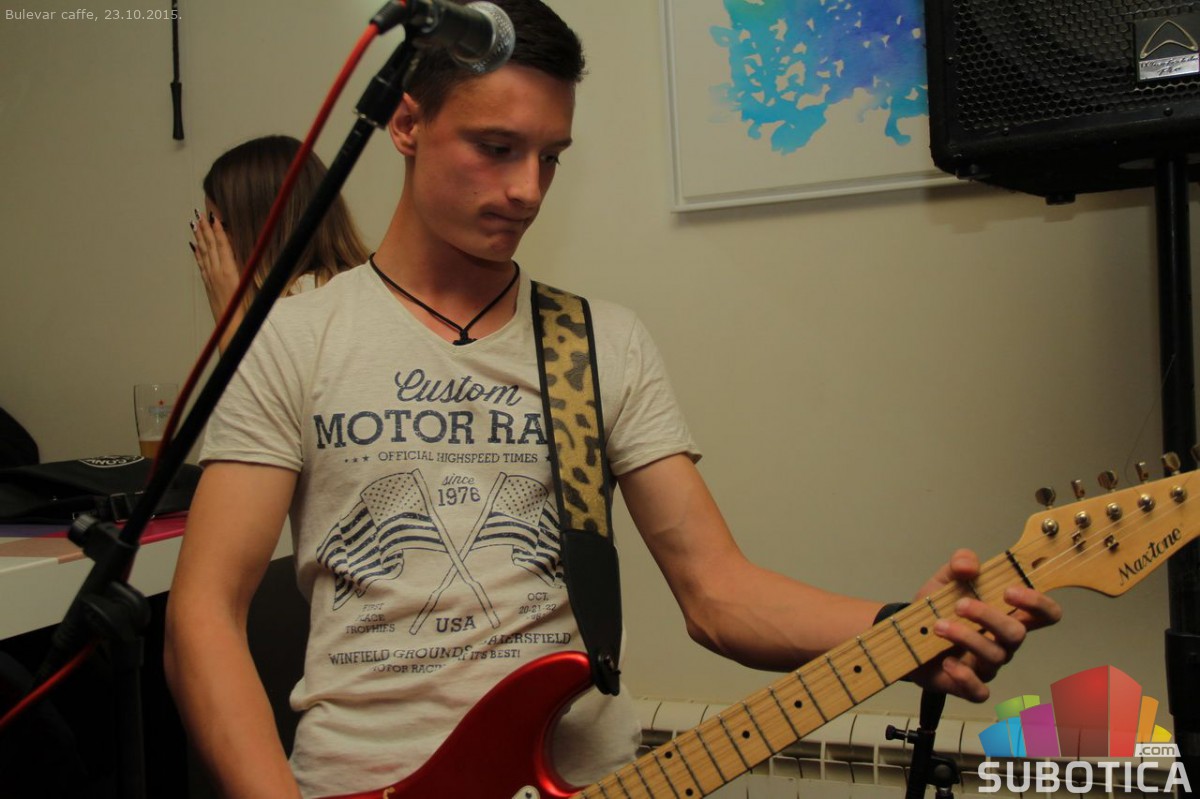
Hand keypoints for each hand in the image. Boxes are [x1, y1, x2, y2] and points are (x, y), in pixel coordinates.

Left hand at [190, 210, 242, 325]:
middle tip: (199, 214)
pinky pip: (201, 263)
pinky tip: (194, 245)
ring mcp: (210, 277)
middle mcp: (217, 271)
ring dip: (199, 237)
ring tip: (195, 224)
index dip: (218, 231)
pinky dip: (197, 252)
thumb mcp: (247, 285)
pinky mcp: (208, 283)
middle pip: (210, 245)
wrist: (230, 324)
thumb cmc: (244, 308)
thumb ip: (243, 268)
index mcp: (229, 270)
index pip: (222, 245)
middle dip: (205, 229)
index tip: (214, 217)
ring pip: (203, 252)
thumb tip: (238, 253)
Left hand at [908, 549, 1061, 701]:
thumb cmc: (937, 608)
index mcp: (1006, 614)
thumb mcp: (945, 578)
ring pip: (994, 657)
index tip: (1009, 591)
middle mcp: (1001, 641)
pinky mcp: (967, 685)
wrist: (906, 635)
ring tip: (938, 626)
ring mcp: (987, 665)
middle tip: (960, 605)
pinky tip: (946, 662)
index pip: (1045, 614)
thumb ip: (960, 563)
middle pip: (1016, 634)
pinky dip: (964, 677)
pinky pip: (979, 692)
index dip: (1038, 603)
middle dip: (988, 617)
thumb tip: (969, 566)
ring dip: (965, 637)